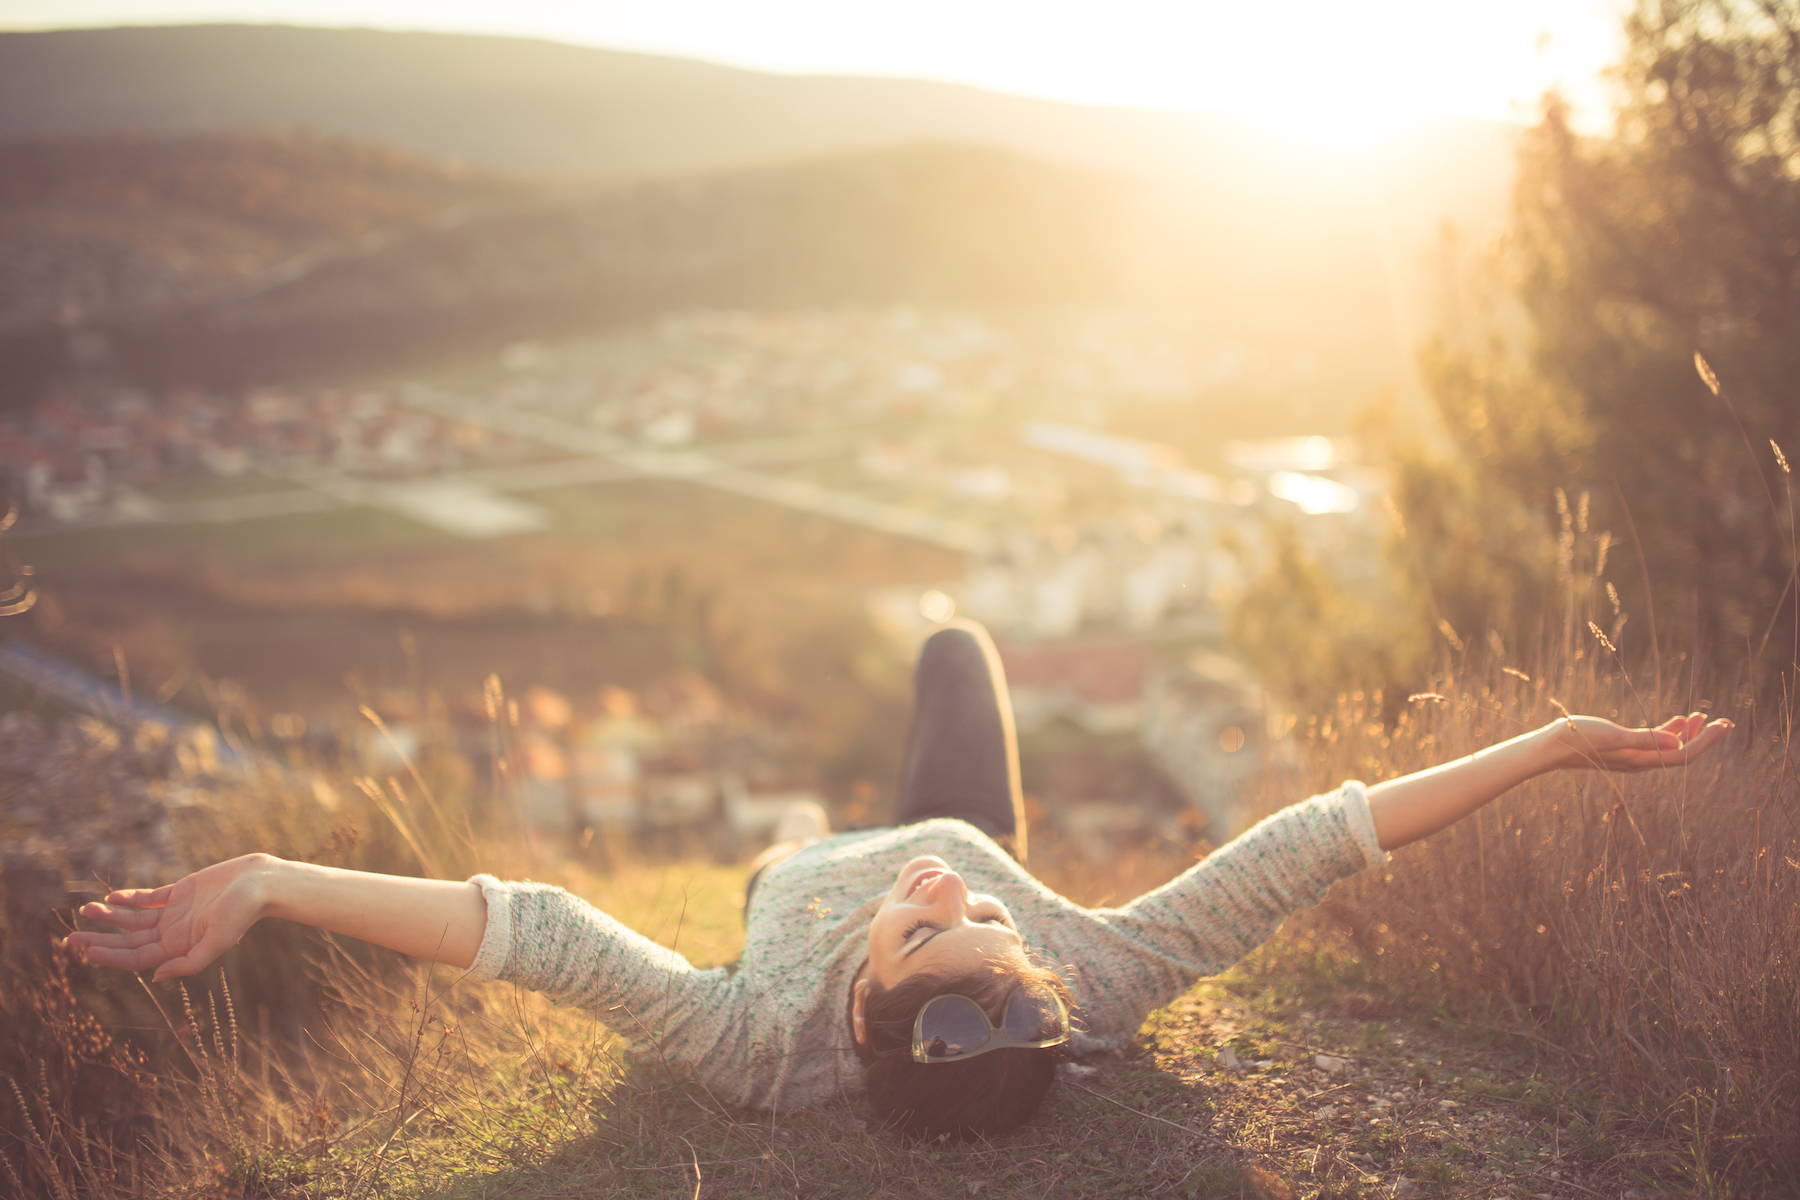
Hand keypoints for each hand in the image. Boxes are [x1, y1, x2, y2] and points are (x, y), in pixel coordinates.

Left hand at [65, 853, 281, 981]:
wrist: (261, 883)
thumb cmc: (243, 914)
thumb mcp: (217, 942)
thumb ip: (189, 962)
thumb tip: (156, 978)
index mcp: (180, 949)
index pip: (136, 958)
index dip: (109, 955)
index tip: (84, 950)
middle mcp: (174, 934)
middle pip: (129, 941)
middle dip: (100, 939)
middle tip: (70, 938)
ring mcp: (175, 913)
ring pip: (133, 918)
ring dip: (110, 916)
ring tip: (86, 909)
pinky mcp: (180, 892)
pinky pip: (148, 898)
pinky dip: (129, 898)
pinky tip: (112, 896)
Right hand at [1544, 711, 1733, 772]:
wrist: (1549, 747)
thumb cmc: (1578, 738)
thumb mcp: (1613, 735)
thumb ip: (1646, 739)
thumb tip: (1678, 744)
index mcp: (1640, 760)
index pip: (1683, 755)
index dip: (1706, 741)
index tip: (1723, 725)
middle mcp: (1640, 762)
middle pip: (1681, 753)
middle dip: (1703, 737)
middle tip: (1724, 721)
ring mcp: (1632, 757)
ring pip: (1670, 748)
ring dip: (1688, 733)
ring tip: (1702, 716)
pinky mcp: (1623, 749)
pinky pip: (1655, 744)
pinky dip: (1670, 732)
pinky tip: (1677, 721)